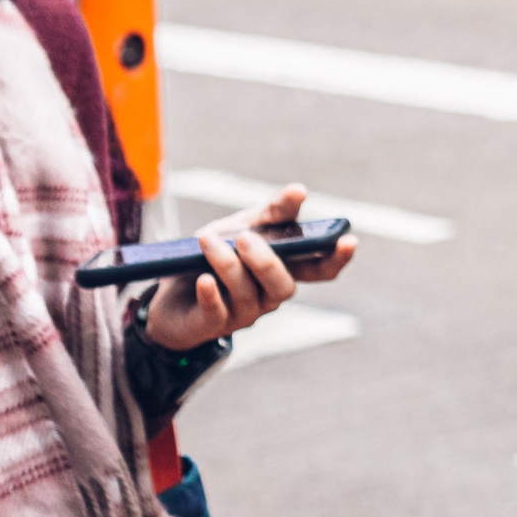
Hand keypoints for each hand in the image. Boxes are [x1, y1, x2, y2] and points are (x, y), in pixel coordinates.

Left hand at [142, 183, 357, 351]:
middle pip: (283, 287)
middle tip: (245, 237)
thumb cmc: (214, 257)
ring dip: (228, 265)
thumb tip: (300, 190)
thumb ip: (272, 213)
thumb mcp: (242, 227)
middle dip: (267, 262)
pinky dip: (211, 294)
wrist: (167, 292)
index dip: (337, 259)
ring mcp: (243, 313)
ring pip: (247, 293)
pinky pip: (216, 312)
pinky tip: (203, 278)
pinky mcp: (211, 325)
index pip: (320, 271)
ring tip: (207, 240)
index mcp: (283, 270)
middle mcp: (268, 296)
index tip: (348, 240)